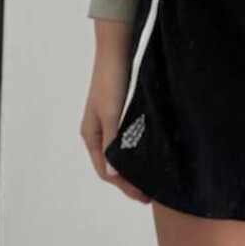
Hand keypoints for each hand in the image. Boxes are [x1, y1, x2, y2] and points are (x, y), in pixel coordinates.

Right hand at [80, 57, 153, 203]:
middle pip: (112, 166)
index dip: (123, 186)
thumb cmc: (111, 80)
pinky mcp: (124, 113)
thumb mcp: (112, 113)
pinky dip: (139, 153)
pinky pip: (130, 141)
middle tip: (151, 195)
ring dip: (134, 169)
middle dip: (129, 182)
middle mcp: (98, 132)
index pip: (105, 171)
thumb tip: (114, 175)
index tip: (143, 197)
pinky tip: (153, 156)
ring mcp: (111, 123)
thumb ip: (113, 143)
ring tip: (153, 180)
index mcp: (91, 134)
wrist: (117, 49)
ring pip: (122, 154)